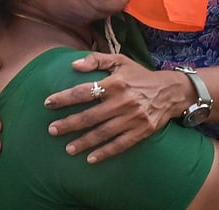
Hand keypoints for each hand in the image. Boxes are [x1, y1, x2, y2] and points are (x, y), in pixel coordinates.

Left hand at [44, 53, 186, 163]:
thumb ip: (96, 60)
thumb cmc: (140, 76)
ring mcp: (132, 118)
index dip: (64, 98)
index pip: (83, 91)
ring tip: (67, 149)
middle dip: (69, 124)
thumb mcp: (120, 61)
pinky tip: (90, 159)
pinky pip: (120, 145)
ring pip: (103, 133)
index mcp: (114, 83)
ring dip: (83, 142)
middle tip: (52, 130)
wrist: (171, 91)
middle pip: (90, 116)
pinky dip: (105, 153)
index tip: (48, 103)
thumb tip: (74, 64)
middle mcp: (122, 102)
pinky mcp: (141, 132)